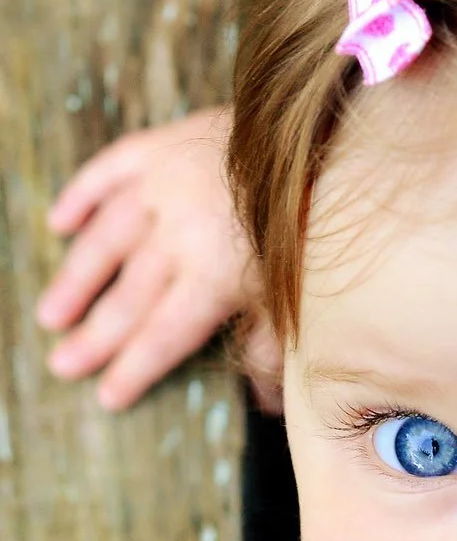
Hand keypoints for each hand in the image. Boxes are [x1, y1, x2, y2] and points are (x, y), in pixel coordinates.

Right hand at [37, 108, 282, 413]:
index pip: (165, 334)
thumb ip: (274, 345)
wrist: (321, 136)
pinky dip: (79, 197)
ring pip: (105, 240)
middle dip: (94, 336)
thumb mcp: (299, 292)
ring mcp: (162, 186)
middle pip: (129, 297)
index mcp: (216, 276)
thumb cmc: (312, 224)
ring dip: (76, 279)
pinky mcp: (157, 147)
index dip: (135, 368)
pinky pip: (106, 172)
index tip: (107, 397)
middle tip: (62, 365)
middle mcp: (180, 234)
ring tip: (52, 313)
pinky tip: (58, 223)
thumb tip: (266, 404)